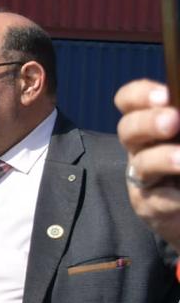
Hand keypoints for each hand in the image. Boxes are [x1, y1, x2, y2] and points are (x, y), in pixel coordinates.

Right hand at [115, 79, 179, 249]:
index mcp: (150, 123)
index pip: (129, 101)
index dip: (139, 96)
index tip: (165, 95)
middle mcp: (140, 147)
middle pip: (127, 129)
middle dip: (148, 122)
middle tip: (174, 121)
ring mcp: (143, 178)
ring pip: (142, 164)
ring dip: (164, 158)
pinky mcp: (150, 207)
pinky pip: (159, 200)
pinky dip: (175, 196)